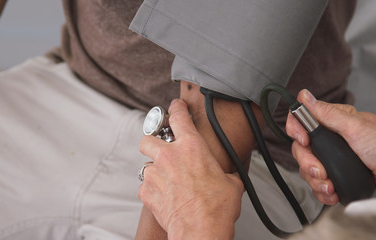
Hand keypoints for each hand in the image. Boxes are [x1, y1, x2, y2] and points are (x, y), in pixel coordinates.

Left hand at [139, 99, 243, 239]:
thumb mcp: (230, 183)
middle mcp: (169, 156)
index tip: (175, 106)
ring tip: (167, 181)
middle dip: (152, 142)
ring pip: (145, 165)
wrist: (200, 230)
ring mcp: (155, 173)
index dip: (176, 108)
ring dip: (154, 171)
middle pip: (148, 138)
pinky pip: (144, 186)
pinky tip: (164, 197)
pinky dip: (152, 190)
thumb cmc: (217, 208)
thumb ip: (223, 173)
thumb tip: (228, 177)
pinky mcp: (146, 191)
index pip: (179, 117)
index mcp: (192, 147)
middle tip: (161, 150)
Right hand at [286, 89, 375, 204]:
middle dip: (307, 163)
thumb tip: (305, 97)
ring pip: (306, 168)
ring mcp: (330, 158)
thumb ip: (327, 113)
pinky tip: (332, 191)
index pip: (300, 120)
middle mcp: (328, 140)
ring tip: (330, 185)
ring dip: (315, 181)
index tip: (304, 141)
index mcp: (331, 122)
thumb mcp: (355, 127)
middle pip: (300, 149)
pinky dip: (322, 191)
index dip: (295, 130)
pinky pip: (316, 183)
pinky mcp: (334, 174)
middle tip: (320, 171)